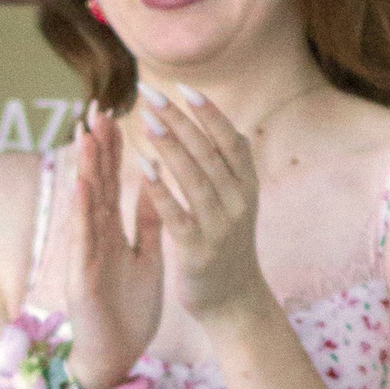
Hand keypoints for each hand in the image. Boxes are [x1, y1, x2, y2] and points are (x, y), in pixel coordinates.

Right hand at [50, 100, 162, 388]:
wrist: (114, 354)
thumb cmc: (127, 309)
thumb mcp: (145, 258)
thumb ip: (147, 224)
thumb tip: (157, 187)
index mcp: (110, 233)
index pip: (110, 182)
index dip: (113, 149)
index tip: (116, 115)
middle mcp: (93, 239)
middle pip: (94, 186)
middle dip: (95, 148)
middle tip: (95, 110)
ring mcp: (85, 257)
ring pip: (84, 207)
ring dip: (85, 171)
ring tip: (86, 137)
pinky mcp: (82, 279)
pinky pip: (84, 243)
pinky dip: (82, 214)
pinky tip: (83, 189)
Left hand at [135, 85, 263, 322]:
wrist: (233, 301)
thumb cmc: (227, 245)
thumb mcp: (237, 202)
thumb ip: (227, 166)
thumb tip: (216, 121)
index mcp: (247, 187)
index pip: (229, 140)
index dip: (208, 113)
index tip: (183, 87)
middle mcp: (238, 202)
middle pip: (208, 152)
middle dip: (179, 120)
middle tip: (150, 95)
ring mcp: (219, 226)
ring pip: (193, 177)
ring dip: (169, 145)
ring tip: (146, 120)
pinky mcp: (197, 250)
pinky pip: (176, 214)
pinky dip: (159, 189)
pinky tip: (142, 167)